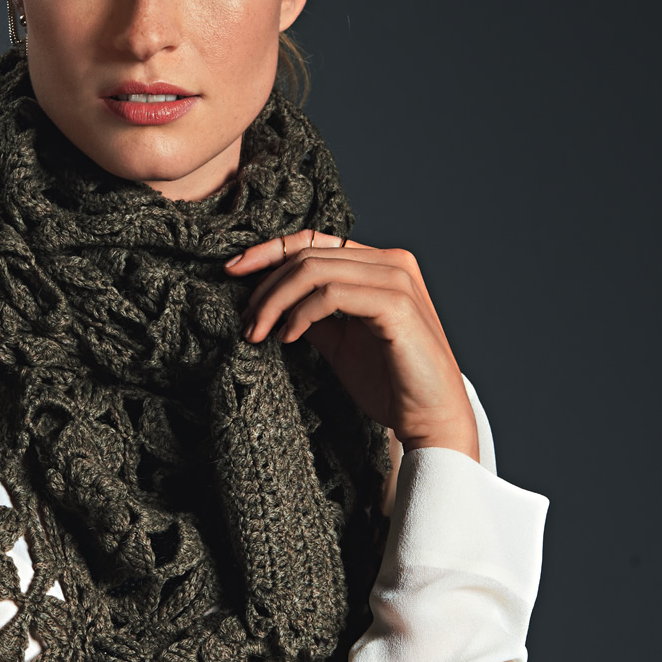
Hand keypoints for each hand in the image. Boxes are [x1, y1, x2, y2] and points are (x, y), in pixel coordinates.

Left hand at [226, 231, 479, 461]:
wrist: (429, 419)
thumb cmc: (390, 383)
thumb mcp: (339, 341)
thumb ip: (312, 314)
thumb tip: (271, 300)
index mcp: (379, 264)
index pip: (313, 241)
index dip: (269, 251)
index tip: (233, 272)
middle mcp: (391, 262)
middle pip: (307, 254)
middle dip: (265, 286)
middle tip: (245, 320)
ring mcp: (397, 279)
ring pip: (314, 270)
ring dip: (275, 302)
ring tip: (258, 332)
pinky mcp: (396, 304)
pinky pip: (331, 296)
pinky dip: (300, 315)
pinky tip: (286, 338)